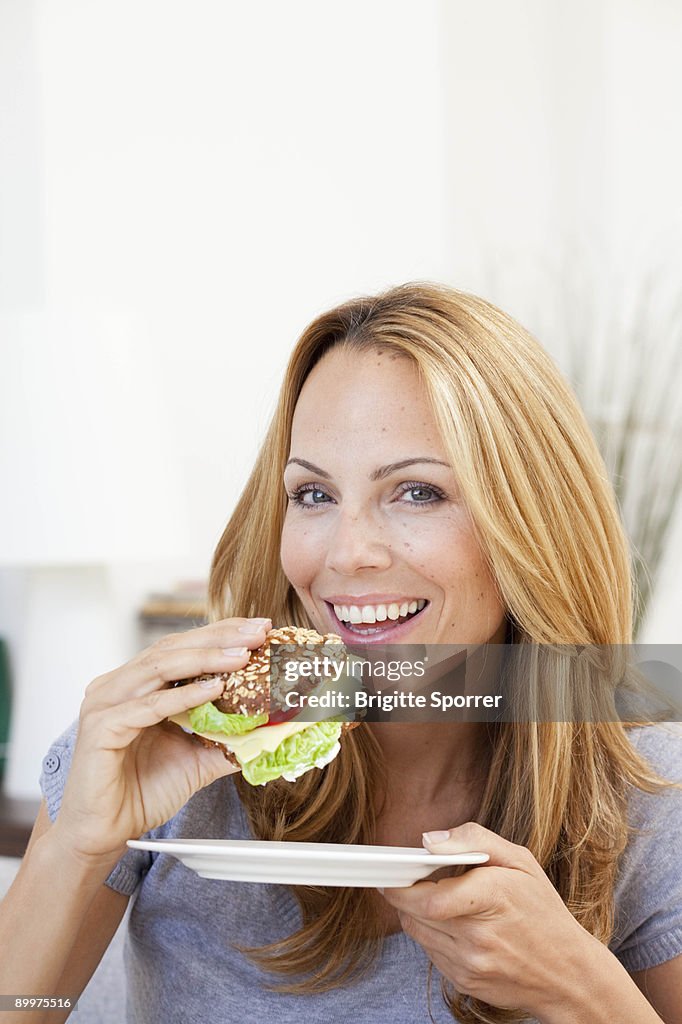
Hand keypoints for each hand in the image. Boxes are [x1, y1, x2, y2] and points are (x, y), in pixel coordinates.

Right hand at [50, 616, 271, 865]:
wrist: (105, 833)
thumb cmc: (141, 793)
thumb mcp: (195, 759)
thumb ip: (225, 739)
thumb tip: (270, 728)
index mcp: (135, 684)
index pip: (181, 647)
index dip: (220, 634)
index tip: (259, 628)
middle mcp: (117, 685)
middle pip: (172, 648)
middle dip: (219, 638)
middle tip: (257, 633)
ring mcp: (105, 703)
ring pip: (160, 667)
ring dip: (206, 659)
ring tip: (242, 656)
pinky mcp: (101, 728)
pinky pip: (148, 706)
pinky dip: (183, 695)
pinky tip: (214, 689)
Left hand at [379, 822, 601, 1016]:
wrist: (568, 974)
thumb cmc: (543, 911)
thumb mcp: (520, 861)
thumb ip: (473, 839)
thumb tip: (428, 841)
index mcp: (493, 897)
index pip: (431, 898)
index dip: (403, 885)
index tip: (394, 870)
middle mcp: (479, 936)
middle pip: (416, 914)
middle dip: (403, 894)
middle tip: (404, 878)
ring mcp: (471, 964)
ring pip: (417, 932)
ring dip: (417, 913)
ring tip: (436, 898)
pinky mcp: (464, 982)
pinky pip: (430, 952)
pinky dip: (432, 934)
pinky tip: (452, 923)